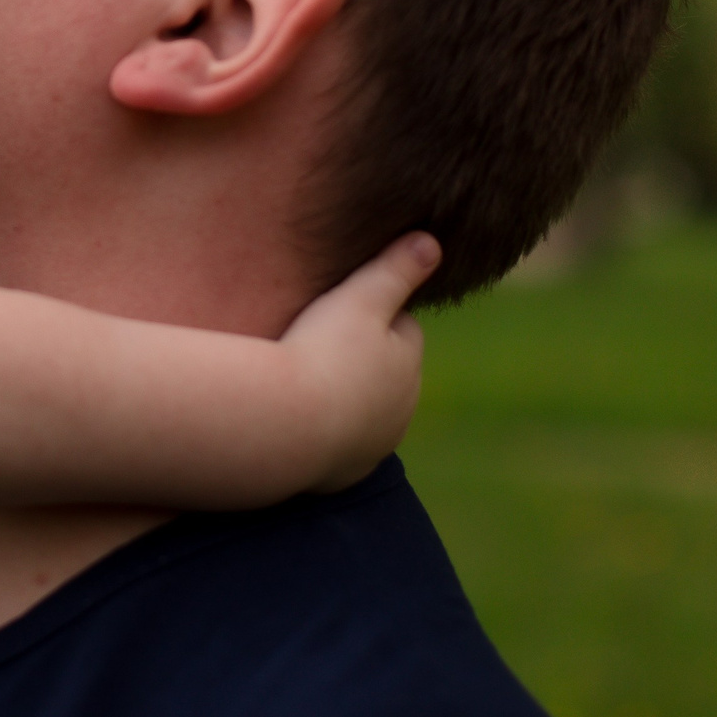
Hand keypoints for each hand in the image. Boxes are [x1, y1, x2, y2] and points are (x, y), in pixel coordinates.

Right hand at [277, 232, 439, 491]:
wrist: (283, 426)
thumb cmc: (321, 352)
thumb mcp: (360, 297)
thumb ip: (397, 268)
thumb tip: (434, 241)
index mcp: (408, 365)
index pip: (402, 328)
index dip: (372, 314)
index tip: (340, 308)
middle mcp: (400, 411)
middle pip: (384, 373)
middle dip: (360, 359)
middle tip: (315, 340)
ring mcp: (371, 446)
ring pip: (362, 412)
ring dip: (343, 397)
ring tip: (301, 378)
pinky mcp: (343, 474)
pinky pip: (336, 446)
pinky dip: (323, 431)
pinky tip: (296, 416)